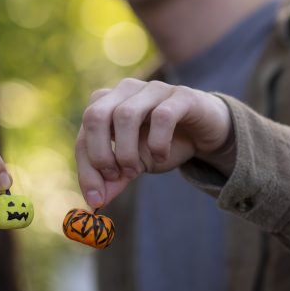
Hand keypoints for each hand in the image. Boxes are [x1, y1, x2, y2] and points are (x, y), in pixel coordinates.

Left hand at [77, 78, 233, 207]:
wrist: (206, 131)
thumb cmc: (164, 143)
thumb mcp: (136, 164)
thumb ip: (115, 178)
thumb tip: (96, 201)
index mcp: (106, 104)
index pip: (83, 135)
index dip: (86, 168)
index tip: (95, 198)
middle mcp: (125, 90)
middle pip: (95, 116)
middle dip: (100, 154)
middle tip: (115, 178)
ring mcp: (152, 89)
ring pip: (125, 115)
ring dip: (126, 151)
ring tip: (136, 170)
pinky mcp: (180, 95)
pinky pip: (162, 116)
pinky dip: (158, 143)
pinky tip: (162, 156)